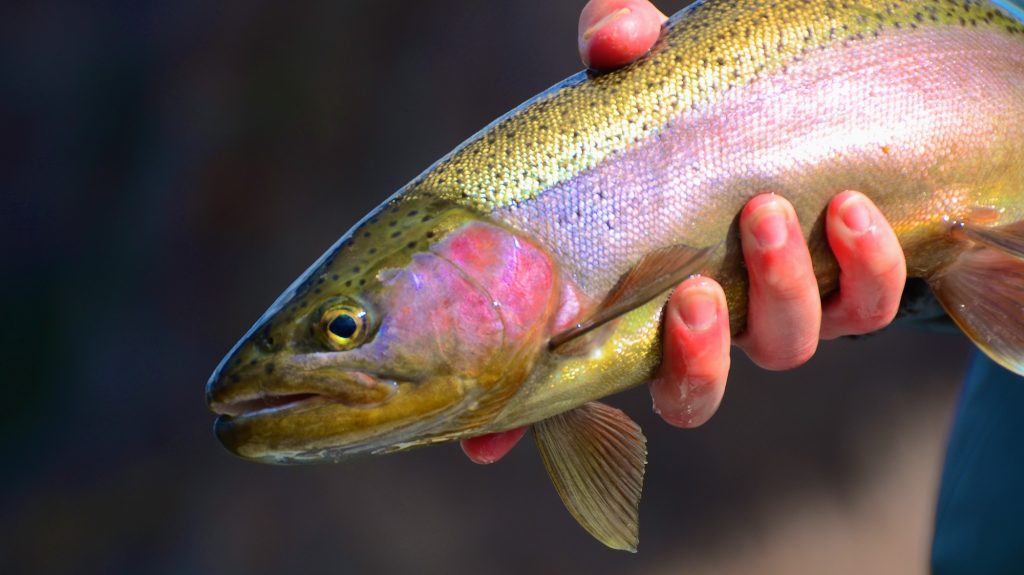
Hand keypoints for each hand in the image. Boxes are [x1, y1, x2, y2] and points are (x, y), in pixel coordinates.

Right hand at [461, 0, 906, 462]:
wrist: (794, 93)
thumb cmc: (690, 93)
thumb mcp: (642, 63)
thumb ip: (614, 42)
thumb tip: (616, 45)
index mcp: (634, 293)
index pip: (571, 377)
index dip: (525, 424)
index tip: (485, 443)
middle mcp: (702, 318)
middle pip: (692, 393)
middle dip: (694, 358)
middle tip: (691, 291)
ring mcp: (776, 305)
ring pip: (781, 350)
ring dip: (779, 297)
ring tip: (767, 212)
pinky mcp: (851, 282)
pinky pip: (872, 308)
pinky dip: (866, 273)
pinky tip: (851, 208)